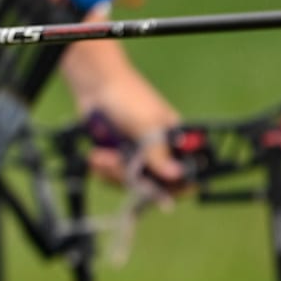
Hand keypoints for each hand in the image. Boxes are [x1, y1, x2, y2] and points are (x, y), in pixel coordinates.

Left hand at [82, 75, 188, 197]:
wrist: (95, 85)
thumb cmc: (129, 97)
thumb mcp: (148, 125)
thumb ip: (159, 153)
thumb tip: (176, 175)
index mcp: (175, 141)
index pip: (185, 172)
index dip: (176, 186)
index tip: (161, 195)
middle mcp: (158, 150)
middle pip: (154, 183)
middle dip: (133, 178)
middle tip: (117, 163)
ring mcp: (137, 154)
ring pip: (131, 182)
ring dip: (113, 172)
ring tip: (101, 157)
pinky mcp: (117, 156)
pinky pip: (113, 176)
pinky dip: (103, 170)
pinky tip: (96, 157)